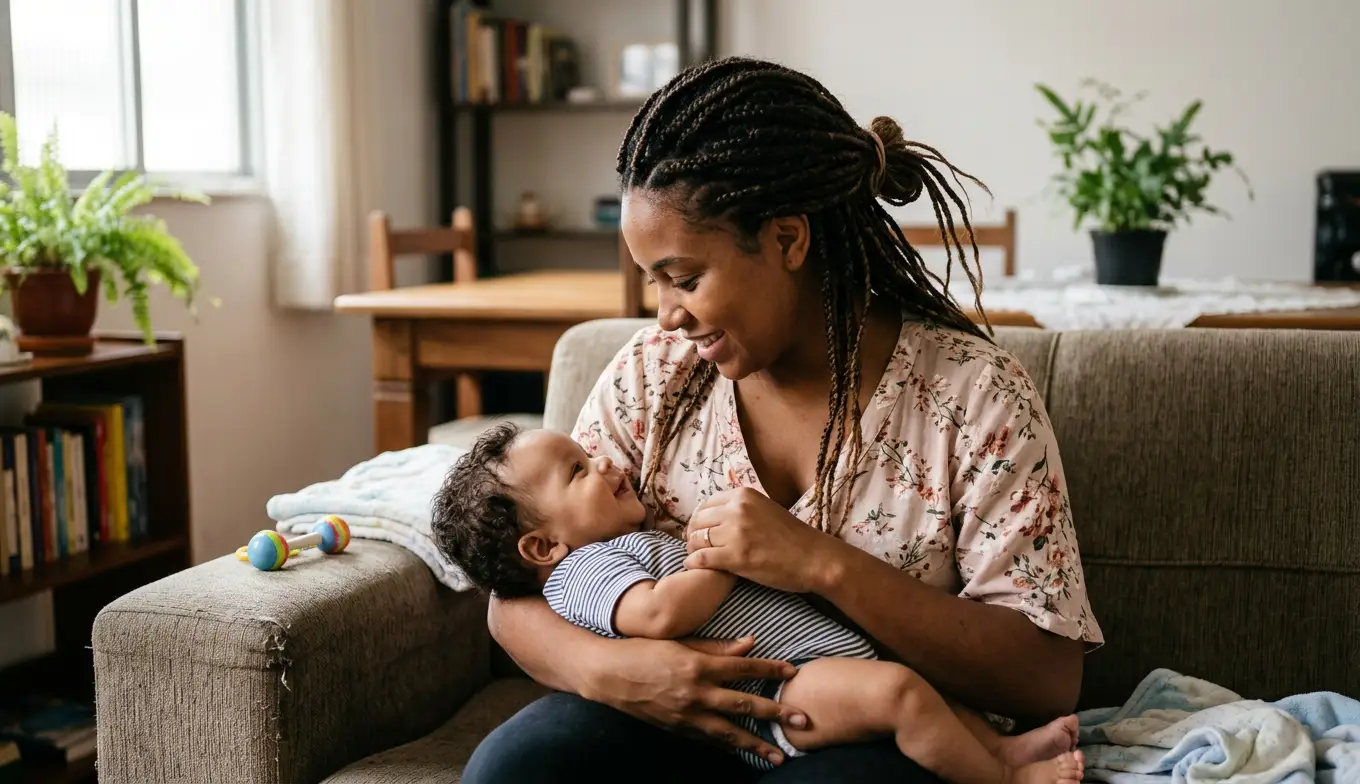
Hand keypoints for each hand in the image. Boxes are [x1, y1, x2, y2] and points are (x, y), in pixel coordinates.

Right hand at [582, 635, 805, 765]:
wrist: (607, 675)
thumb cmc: (643, 650)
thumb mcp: (680, 641)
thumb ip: (716, 646)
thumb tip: (750, 643)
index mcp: (698, 666)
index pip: (744, 668)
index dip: (771, 670)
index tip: (793, 673)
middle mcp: (696, 693)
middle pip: (745, 705)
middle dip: (776, 714)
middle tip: (801, 721)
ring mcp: (686, 715)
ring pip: (730, 733)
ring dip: (757, 745)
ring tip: (779, 756)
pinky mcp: (677, 729)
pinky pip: (708, 741)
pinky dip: (728, 747)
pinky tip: (743, 752)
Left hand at [685, 487, 839, 593]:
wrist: (814, 558)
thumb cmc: (793, 537)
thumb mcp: (765, 509)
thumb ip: (742, 508)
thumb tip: (714, 513)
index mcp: (743, 495)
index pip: (705, 504)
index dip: (699, 519)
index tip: (700, 530)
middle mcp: (737, 510)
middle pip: (697, 521)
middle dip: (693, 535)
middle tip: (695, 546)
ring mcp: (736, 533)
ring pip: (696, 540)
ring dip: (693, 549)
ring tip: (697, 556)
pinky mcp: (736, 557)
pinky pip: (701, 558)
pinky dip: (694, 563)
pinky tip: (696, 566)